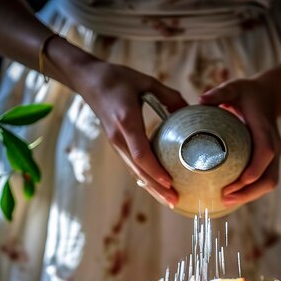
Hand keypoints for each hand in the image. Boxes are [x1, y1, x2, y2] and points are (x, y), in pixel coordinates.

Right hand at [73, 59, 186, 206]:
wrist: (89, 81)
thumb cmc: (118, 78)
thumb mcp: (146, 81)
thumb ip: (169, 96)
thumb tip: (190, 110)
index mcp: (126, 120)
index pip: (140, 153)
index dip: (154, 169)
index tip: (169, 181)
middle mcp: (119, 137)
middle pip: (138, 169)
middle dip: (156, 187)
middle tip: (174, 201)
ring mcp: (116, 144)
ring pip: (135, 172)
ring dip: (152, 188)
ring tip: (169, 201)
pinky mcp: (117, 145)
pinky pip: (132, 166)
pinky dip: (145, 179)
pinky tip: (157, 188)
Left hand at [199, 76, 280, 206]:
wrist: (269, 96)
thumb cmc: (248, 93)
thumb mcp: (234, 87)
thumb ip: (220, 93)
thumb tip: (201, 100)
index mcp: (266, 131)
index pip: (264, 156)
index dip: (251, 173)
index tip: (232, 185)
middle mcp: (274, 147)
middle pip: (269, 179)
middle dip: (249, 193)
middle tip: (224, 199)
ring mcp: (274, 157)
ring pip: (269, 183)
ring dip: (249, 196)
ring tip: (225, 201)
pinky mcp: (269, 162)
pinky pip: (263, 181)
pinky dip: (249, 191)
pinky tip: (231, 196)